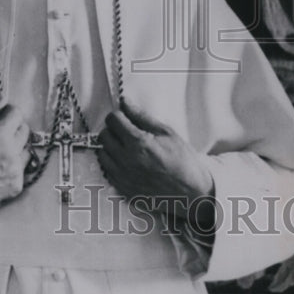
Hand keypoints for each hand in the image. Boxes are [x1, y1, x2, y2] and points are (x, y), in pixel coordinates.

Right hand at [0, 94, 29, 226]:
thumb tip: (2, 96)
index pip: (16, 113)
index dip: (7, 114)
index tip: (1, 118)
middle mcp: (10, 152)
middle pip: (24, 129)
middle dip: (13, 129)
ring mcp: (15, 170)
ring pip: (26, 148)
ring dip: (16, 148)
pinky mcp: (17, 185)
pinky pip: (23, 167)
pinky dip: (14, 166)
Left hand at [97, 98, 213, 219]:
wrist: (191, 192)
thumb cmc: (182, 160)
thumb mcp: (166, 132)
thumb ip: (142, 116)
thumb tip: (125, 102)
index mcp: (138, 143)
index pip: (113, 120)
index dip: (119, 115)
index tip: (125, 117)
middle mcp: (126, 161)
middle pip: (104, 135)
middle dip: (113, 129)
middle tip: (127, 131)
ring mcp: (123, 177)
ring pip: (102, 153)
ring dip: (111, 146)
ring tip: (127, 147)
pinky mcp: (122, 189)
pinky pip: (107, 170)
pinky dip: (113, 163)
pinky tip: (127, 162)